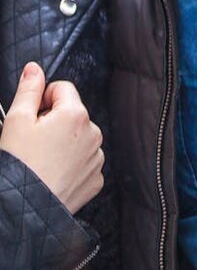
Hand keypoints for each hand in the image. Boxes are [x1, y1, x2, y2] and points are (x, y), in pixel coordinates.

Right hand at [0, 62, 103, 213]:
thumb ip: (29, 89)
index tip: (33, 116)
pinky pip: (84, 161)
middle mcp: (93, 133)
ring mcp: (96, 158)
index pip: (63, 88)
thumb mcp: (17, 120)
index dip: (44, 98)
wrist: (24, 210)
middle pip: (72, 113)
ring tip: (43, 159)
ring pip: (79, 137)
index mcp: (76, 114)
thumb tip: (34, 69)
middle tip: (34, 140)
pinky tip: (54, 172)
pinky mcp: (95, 179)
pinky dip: (71, 163)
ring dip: (64, 141)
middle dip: (55, 121)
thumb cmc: (19, 165)